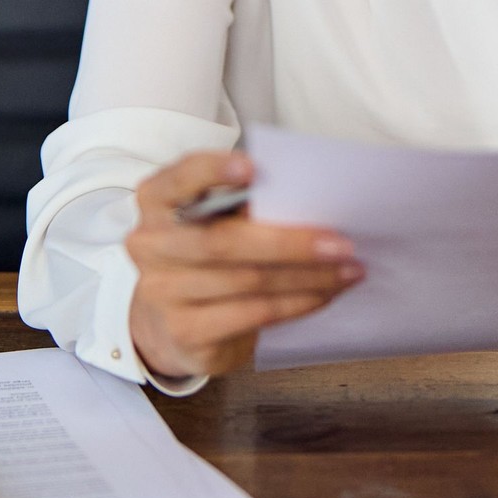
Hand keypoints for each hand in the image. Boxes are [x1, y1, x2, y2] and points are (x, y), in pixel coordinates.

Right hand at [126, 150, 364, 383]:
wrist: (171, 322)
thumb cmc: (205, 255)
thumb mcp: (212, 220)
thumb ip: (244, 205)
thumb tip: (313, 203)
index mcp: (157, 201)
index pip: (179, 179)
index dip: (213, 171)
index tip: (253, 167)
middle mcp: (150, 244)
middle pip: (224, 242)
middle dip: (291, 243)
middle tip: (341, 244)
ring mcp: (162, 291)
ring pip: (248, 281)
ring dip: (307, 277)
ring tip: (347, 270)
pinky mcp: (185, 331)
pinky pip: (252, 314)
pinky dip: (296, 303)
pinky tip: (324, 294)